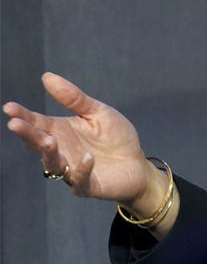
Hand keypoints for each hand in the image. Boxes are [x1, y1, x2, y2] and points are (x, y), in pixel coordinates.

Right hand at [4, 72, 154, 204]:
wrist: (138, 164)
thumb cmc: (115, 137)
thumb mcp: (98, 112)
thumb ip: (74, 98)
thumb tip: (47, 77)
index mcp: (61, 131)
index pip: (37, 123)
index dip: (22, 116)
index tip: (9, 107)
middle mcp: (61, 151)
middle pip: (38, 143)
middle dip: (27, 134)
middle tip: (15, 124)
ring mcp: (72, 170)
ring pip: (52, 164)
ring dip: (49, 153)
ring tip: (48, 140)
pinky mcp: (88, 186)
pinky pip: (80, 181)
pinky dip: (82, 170)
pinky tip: (88, 158)